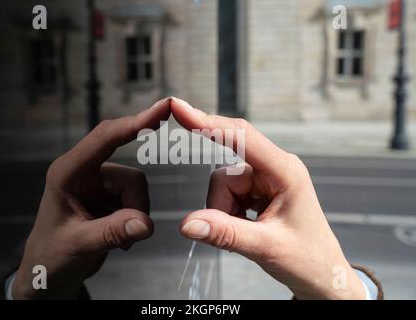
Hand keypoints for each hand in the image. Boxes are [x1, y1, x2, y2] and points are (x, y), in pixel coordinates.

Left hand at [12, 98, 170, 298]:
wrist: (48, 273)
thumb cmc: (50, 255)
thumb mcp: (78, 245)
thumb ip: (111, 232)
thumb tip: (146, 224)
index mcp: (68, 172)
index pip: (105, 138)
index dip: (135, 122)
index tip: (162, 108)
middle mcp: (86, 172)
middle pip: (132, 177)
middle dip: (135, 205)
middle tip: (128, 235)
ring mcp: (100, 184)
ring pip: (138, 191)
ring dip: (135, 217)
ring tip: (118, 240)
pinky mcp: (111, 197)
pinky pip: (138, 202)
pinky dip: (136, 222)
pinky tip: (120, 238)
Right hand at [171, 98, 365, 299]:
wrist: (322, 273)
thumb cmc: (308, 258)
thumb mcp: (266, 247)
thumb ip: (225, 233)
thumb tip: (188, 223)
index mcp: (285, 171)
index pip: (242, 137)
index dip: (208, 122)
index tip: (181, 109)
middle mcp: (274, 168)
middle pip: (224, 176)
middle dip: (221, 207)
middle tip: (241, 233)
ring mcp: (265, 178)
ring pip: (222, 187)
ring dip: (225, 213)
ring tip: (248, 233)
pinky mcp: (257, 189)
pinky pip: (226, 195)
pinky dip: (228, 214)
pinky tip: (248, 227)